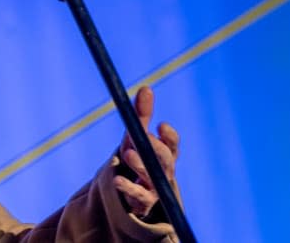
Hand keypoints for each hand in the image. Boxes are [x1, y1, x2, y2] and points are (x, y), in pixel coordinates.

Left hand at [113, 86, 179, 217]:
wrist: (134, 189)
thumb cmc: (140, 155)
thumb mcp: (137, 134)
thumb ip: (142, 114)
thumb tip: (146, 87)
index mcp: (166, 153)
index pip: (173, 145)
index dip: (169, 137)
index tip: (161, 125)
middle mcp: (164, 170)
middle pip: (166, 161)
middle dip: (157, 148)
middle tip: (146, 137)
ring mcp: (155, 187)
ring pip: (151, 177)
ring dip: (140, 164)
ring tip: (128, 153)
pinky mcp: (143, 201)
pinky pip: (137, 196)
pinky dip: (127, 188)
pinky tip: (117, 180)